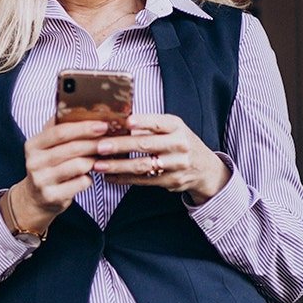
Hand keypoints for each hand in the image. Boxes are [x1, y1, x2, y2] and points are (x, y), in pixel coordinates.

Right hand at [6, 117, 108, 233]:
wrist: (35, 198)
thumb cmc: (48, 166)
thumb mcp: (47, 146)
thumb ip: (60, 128)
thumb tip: (83, 107)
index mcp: (33, 145)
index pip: (59, 132)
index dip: (83, 127)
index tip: (102, 124)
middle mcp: (33, 162)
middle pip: (72, 148)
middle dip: (94, 143)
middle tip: (111, 141)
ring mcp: (41, 180)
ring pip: (78, 165)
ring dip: (93, 161)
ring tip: (99, 158)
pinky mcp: (51, 196)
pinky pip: (81, 183)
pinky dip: (89, 178)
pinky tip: (87, 176)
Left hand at [91, 113, 230, 203]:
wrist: (205, 168)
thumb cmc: (179, 142)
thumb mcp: (172, 128)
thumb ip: (150, 125)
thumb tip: (117, 121)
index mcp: (176, 127)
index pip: (158, 122)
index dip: (142, 122)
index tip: (125, 122)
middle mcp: (178, 144)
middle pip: (145, 145)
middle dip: (119, 146)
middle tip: (99, 146)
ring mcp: (176, 164)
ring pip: (142, 165)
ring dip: (117, 166)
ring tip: (98, 165)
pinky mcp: (171, 181)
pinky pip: (143, 180)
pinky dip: (124, 179)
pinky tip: (109, 177)